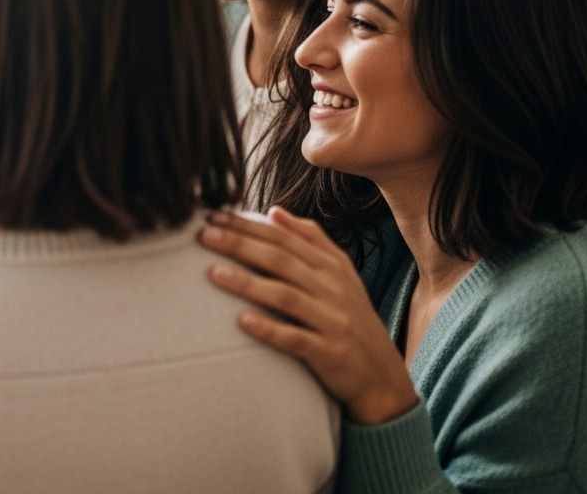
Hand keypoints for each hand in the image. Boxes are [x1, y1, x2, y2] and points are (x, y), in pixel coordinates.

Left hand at [200, 207, 417, 424]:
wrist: (382, 375)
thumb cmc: (350, 318)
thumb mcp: (340, 275)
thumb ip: (310, 240)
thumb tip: (274, 211)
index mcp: (332, 266)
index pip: (285, 238)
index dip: (249, 225)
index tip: (215, 215)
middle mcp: (333, 289)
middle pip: (281, 261)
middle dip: (241, 244)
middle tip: (204, 234)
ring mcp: (332, 321)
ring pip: (286, 296)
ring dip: (248, 283)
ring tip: (213, 273)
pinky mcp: (329, 352)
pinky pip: (296, 339)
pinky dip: (270, 329)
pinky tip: (242, 321)